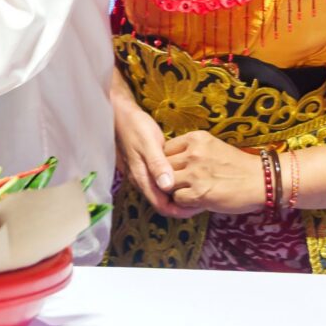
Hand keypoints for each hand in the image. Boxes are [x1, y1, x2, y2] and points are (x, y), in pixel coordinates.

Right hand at [111, 80, 189, 217]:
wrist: (120, 114)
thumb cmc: (135, 126)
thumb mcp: (148, 143)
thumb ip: (157, 165)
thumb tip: (168, 187)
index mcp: (141, 178)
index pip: (162, 206)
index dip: (181, 211)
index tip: (200, 206)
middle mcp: (142, 181)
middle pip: (163, 203)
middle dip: (183, 205)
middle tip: (205, 198)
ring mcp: (143, 175)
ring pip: (163, 194)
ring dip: (179, 195)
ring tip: (198, 188)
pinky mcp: (146, 168)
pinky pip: (161, 183)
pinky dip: (174, 184)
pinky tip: (186, 176)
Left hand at [162, 131, 265, 215]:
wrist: (262, 180)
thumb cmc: (238, 166)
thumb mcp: (213, 147)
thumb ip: (191, 152)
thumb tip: (168, 164)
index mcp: (196, 138)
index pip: (165, 149)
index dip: (167, 162)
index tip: (176, 170)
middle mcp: (193, 153)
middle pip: (163, 165)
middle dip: (167, 176)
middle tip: (178, 185)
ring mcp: (196, 173)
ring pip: (167, 183)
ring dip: (175, 190)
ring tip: (188, 193)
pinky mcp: (200, 193)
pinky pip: (178, 199)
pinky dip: (184, 203)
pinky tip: (197, 202)